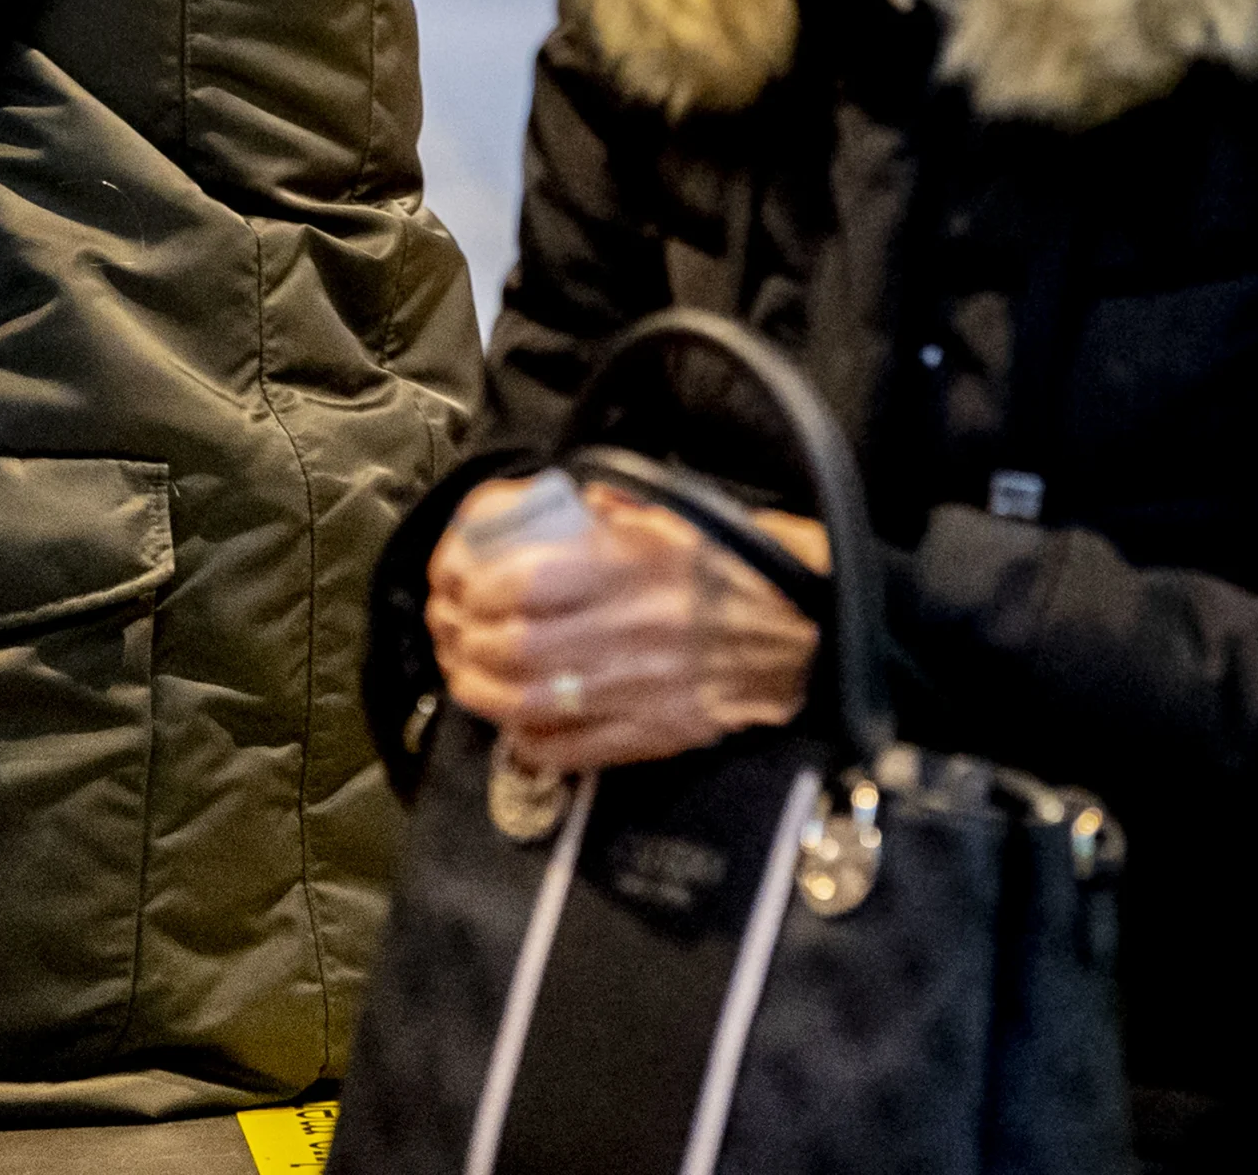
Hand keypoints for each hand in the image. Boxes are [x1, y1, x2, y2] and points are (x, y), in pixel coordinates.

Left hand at [425, 478, 823, 771]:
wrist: (806, 631)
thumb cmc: (733, 564)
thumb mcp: (671, 515)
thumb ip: (603, 513)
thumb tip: (536, 506)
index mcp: (631, 566)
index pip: (521, 583)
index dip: (472, 586)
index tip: (458, 581)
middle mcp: (629, 629)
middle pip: (512, 648)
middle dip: (464, 641)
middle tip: (451, 630)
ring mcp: (639, 689)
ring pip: (529, 703)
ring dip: (482, 691)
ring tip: (465, 673)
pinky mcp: (654, 734)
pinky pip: (572, 750)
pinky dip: (529, 742)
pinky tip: (514, 723)